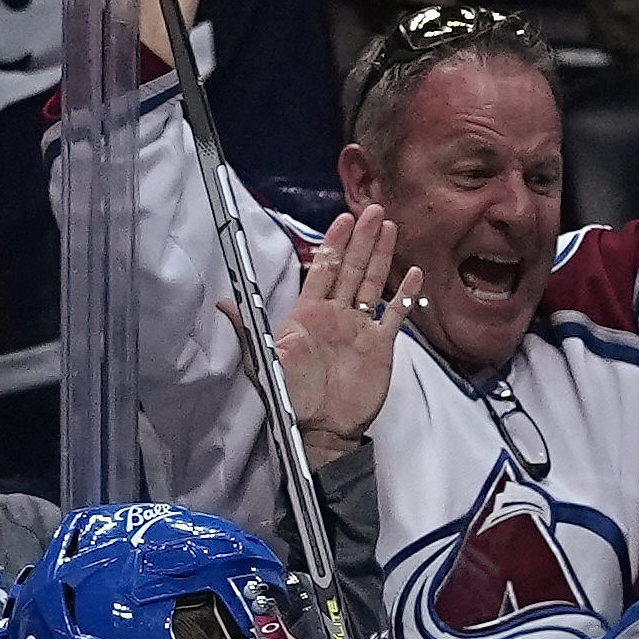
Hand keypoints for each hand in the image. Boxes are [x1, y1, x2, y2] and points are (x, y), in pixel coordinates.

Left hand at [272, 205, 413, 449]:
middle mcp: (336, 315)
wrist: (323, 427)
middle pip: (352, 269)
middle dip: (363, 239)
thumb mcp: (265, 360)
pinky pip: (395, 315)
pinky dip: (404, 295)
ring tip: (391, 230)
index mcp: (309, 313)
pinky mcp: (380, 346)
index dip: (334, 243)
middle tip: (374, 212)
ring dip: (382, 257)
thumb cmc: (292, 396)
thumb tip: (226, 303)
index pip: (324, 268)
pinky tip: (412, 274)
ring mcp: (360, 328)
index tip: (344, 219)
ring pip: (373, 284)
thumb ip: (251, 330)